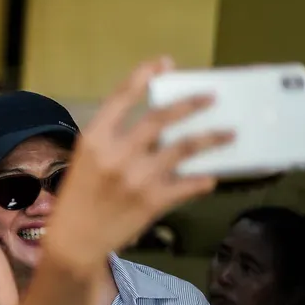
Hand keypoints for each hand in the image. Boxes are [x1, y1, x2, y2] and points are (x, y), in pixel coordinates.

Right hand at [43, 57, 232, 272]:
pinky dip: (203, 180)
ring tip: (230, 134)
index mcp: (93, 140)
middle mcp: (116, 154)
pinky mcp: (152, 201)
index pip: (121, 98)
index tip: (164, 62)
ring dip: (212, 138)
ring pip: (184, 148)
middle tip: (212, 98)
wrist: (74, 243)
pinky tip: (210, 177)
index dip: (143, 76)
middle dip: (191, 105)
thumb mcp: (86, 162)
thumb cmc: (78, 200)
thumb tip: (156, 127)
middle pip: (161, 119)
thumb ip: (113, 141)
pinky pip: (188, 184)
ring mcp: (136, 178)